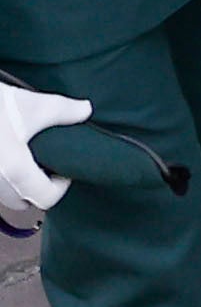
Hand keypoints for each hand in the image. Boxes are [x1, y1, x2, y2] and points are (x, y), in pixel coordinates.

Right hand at [0, 84, 88, 224]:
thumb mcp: (33, 105)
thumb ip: (65, 111)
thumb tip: (85, 110)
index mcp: (16, 172)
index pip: (46, 199)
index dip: (62, 187)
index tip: (64, 170)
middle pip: (21, 201)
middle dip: (35, 188)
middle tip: (44, 166)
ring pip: (1, 193)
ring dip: (14, 183)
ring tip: (23, 157)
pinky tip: (5, 151)